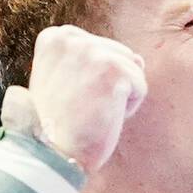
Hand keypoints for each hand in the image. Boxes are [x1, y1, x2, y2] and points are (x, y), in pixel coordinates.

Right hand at [23, 24, 147, 171]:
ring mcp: (91, 51)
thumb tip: (138, 58)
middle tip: (81, 108)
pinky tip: (103, 117)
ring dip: (119, 96)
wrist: (52, 154)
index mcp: (54, 38)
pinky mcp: (112, 69)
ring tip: (91, 112)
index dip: (91, 79)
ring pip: (132, 69)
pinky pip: (140, 87)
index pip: (98, 48)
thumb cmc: (59, 126)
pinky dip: (128, 109)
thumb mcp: (64, 81)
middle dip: (108, 85)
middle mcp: (70, 39)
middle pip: (118, 55)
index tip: (70, 98)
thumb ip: (91, 62)